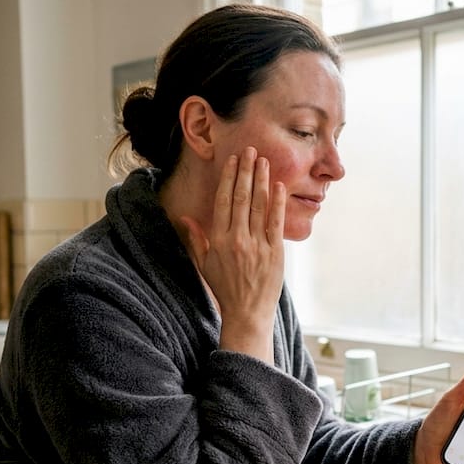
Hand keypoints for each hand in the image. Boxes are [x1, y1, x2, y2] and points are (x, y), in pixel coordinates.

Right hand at [177, 147, 286, 361]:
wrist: (247, 313)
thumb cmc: (225, 289)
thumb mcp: (204, 264)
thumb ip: (196, 239)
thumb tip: (185, 218)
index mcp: (218, 240)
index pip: (223, 201)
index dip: (229, 178)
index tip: (233, 161)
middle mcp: (237, 240)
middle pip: (241, 198)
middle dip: (246, 171)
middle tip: (251, 150)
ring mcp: (257, 246)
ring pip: (259, 206)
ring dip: (262, 181)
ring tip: (264, 161)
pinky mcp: (275, 253)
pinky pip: (275, 222)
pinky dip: (278, 202)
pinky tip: (279, 185)